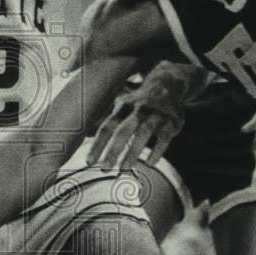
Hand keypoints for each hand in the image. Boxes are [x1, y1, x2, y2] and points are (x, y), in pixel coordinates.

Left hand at [86, 61, 207, 169]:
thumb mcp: (122, 106)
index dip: (97, 145)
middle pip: (123, 130)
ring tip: (124, 169)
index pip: (107, 127)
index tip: (89, 162)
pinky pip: (164, 138)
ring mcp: (156, 115)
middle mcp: (138, 109)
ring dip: (133, 152)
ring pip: (143, 133)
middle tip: (105, 169)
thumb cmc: (139, 102)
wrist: (169, 85)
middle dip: (113, 150)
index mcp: (123, 107)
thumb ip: (106, 120)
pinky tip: (149, 164)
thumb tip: (84, 135)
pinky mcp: (171, 122)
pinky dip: (157, 151)